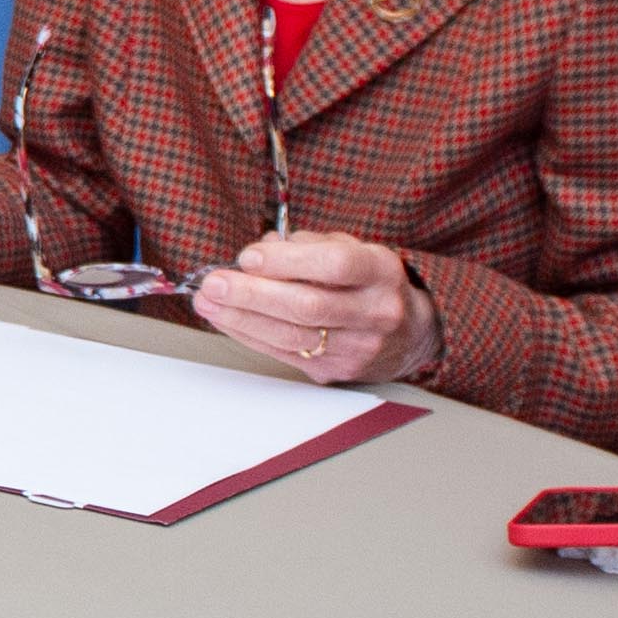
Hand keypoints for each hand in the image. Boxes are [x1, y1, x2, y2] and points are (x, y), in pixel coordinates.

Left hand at [190, 230, 437, 385]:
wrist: (410, 334)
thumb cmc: (368, 282)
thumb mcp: (351, 249)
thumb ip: (307, 245)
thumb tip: (261, 250)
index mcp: (381, 272)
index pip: (335, 266)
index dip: (287, 262)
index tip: (248, 257)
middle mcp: (375, 312)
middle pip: (308, 306)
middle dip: (252, 295)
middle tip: (214, 283)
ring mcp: (358, 347)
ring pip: (292, 335)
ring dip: (240, 318)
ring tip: (207, 302)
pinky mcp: (336, 371)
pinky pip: (284, 353)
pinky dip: (248, 335)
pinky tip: (224, 319)